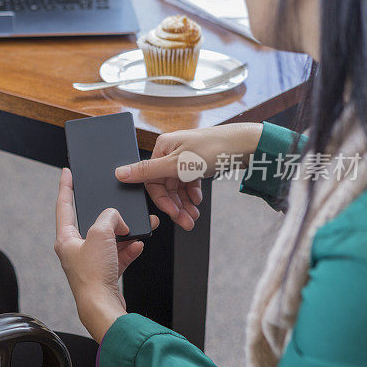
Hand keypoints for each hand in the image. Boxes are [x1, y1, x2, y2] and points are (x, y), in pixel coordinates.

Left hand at [54, 168, 159, 341]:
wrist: (102, 308)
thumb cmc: (93, 276)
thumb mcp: (101, 234)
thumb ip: (109, 217)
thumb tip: (116, 219)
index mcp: (65, 239)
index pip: (64, 206)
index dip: (65, 187)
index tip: (66, 173)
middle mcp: (75, 250)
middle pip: (93, 224)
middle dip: (111, 217)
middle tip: (120, 210)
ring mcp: (89, 263)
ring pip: (109, 240)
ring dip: (124, 235)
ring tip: (139, 229)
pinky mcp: (103, 274)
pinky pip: (118, 256)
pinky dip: (128, 251)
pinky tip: (137, 246)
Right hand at [115, 123, 262, 230]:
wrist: (246, 145)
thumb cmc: (214, 148)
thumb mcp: (177, 164)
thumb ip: (148, 171)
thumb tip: (120, 173)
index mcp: (162, 148)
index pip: (152, 180)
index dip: (162, 200)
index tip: (171, 214)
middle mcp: (171, 151)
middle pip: (166, 185)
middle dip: (175, 205)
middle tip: (185, 221)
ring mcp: (185, 158)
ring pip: (178, 186)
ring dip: (184, 203)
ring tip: (193, 216)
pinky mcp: (198, 163)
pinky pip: (189, 183)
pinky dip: (192, 194)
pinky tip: (197, 201)